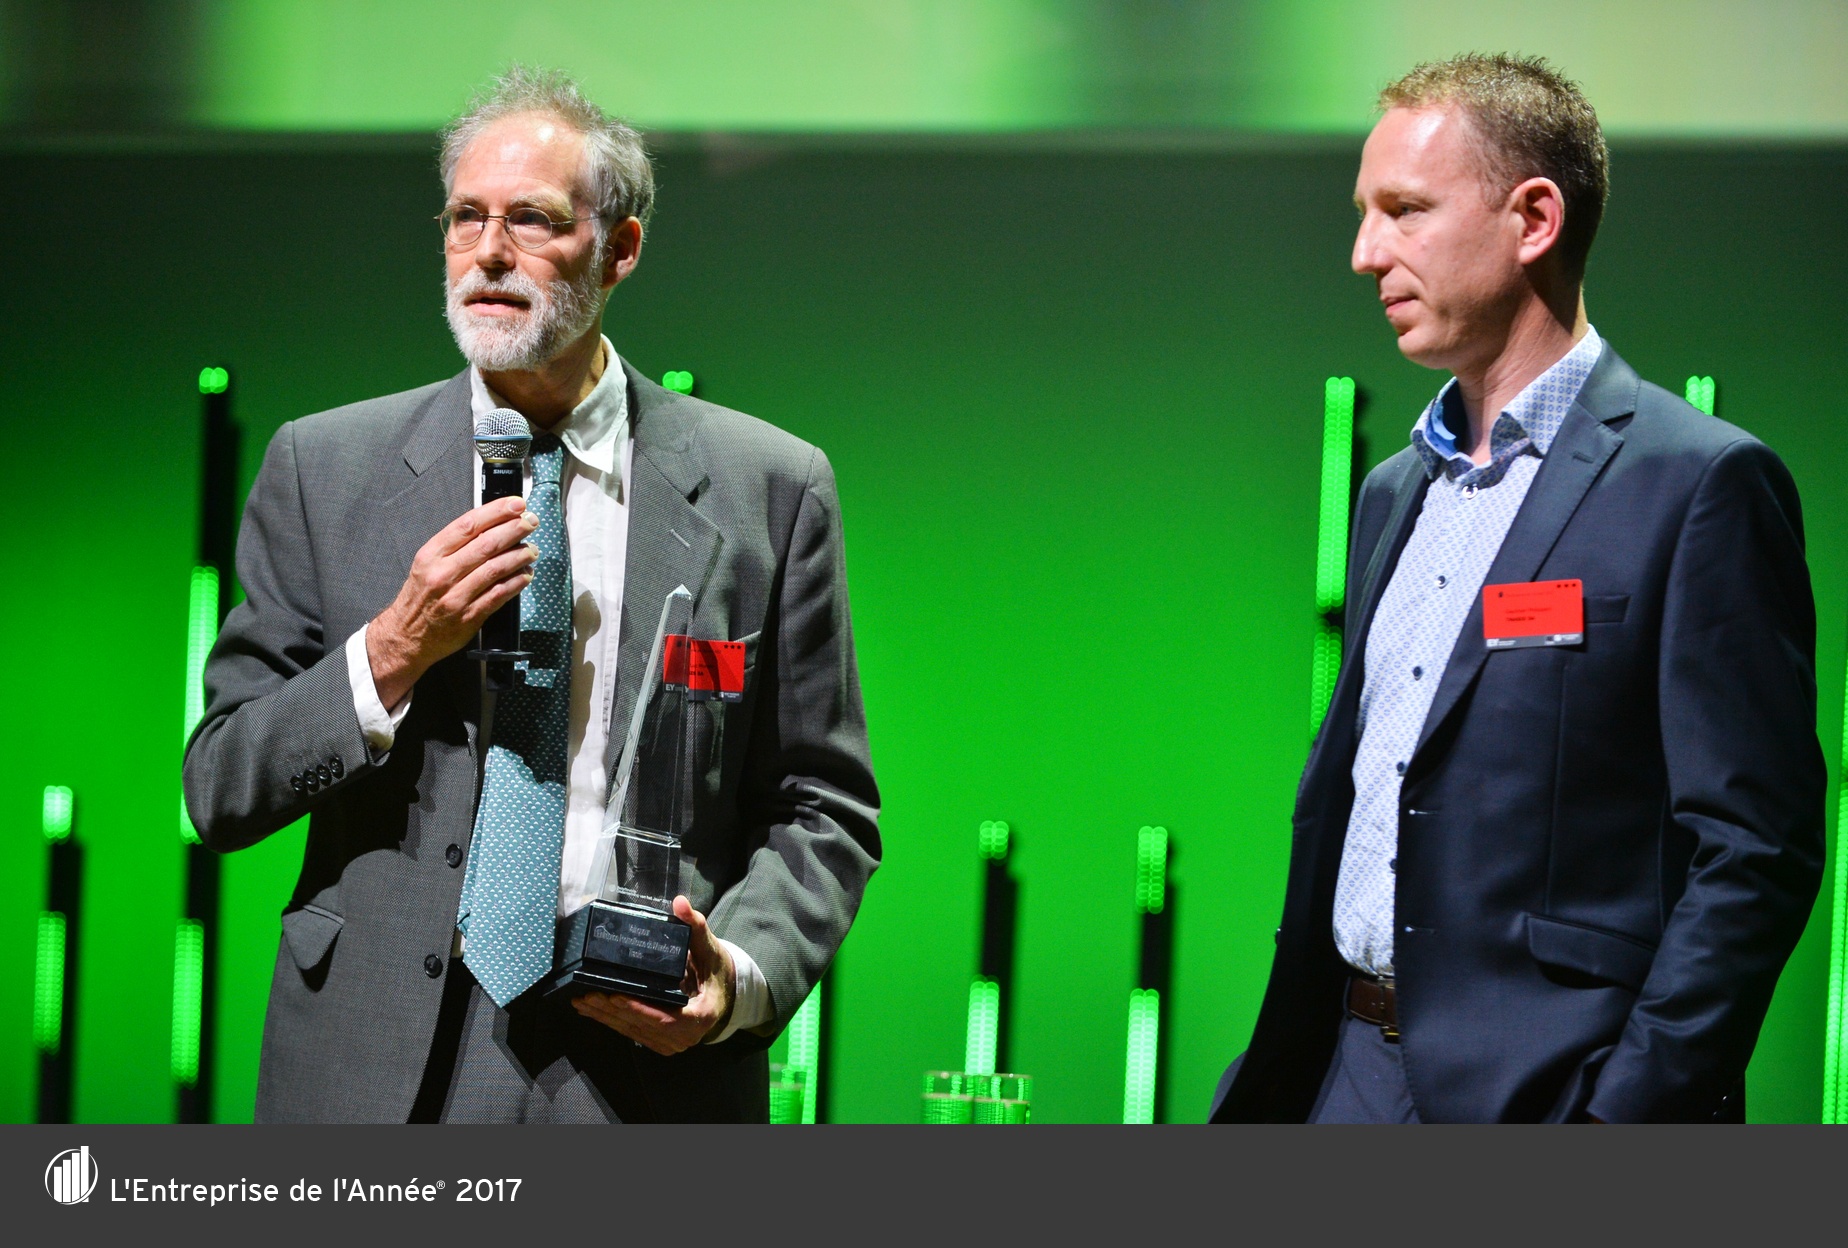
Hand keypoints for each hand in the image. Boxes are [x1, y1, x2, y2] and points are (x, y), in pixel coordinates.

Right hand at [367, 497, 537, 707]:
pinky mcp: (468, 617)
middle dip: (514, 529)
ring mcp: (456, 596)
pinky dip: (516, 583)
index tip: (516, 504)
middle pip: (485, 544)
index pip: (468, 525)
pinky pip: (498, 595)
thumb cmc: (421, 596)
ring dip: (519, 556)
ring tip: (532, 549)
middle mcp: (442, 573)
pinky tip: (526, 575)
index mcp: (431, 555)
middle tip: (531, 521)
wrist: (405, 636)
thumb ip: (455, 546)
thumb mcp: (427, 564)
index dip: (496, 512)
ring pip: (495, 569)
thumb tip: (492, 525)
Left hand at [571, 897, 735, 1054]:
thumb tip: (680, 903)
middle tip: (588, 995)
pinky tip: (591, 1011)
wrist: (722, 991)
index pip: (668, 1019)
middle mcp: (687, 1036)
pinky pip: (633, 1032)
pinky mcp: (660, 1041)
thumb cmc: (715, 969)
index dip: (640, 1010)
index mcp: (702, 1016)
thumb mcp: (709, 947)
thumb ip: (695, 925)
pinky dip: (612, 1021)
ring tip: (582, 1001)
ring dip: (606, 1018)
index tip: (616, 996)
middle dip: (613, 1012)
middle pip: (644, 1026)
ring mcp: (673, 1042)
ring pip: (635, 1031)